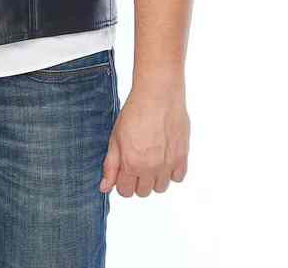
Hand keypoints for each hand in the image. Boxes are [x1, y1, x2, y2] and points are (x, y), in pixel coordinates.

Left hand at [99, 79, 189, 196]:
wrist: (158, 95)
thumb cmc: (135, 112)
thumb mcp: (115, 137)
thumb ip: (110, 165)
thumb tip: (105, 187)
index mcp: (131, 164)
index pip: (125, 192)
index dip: (122, 181)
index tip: (124, 171)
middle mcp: (151, 168)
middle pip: (143, 192)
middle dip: (137, 180)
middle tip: (137, 161)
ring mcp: (168, 164)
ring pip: (161, 188)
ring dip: (155, 178)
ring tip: (151, 158)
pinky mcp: (182, 157)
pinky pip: (178, 177)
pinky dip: (171, 171)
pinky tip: (164, 156)